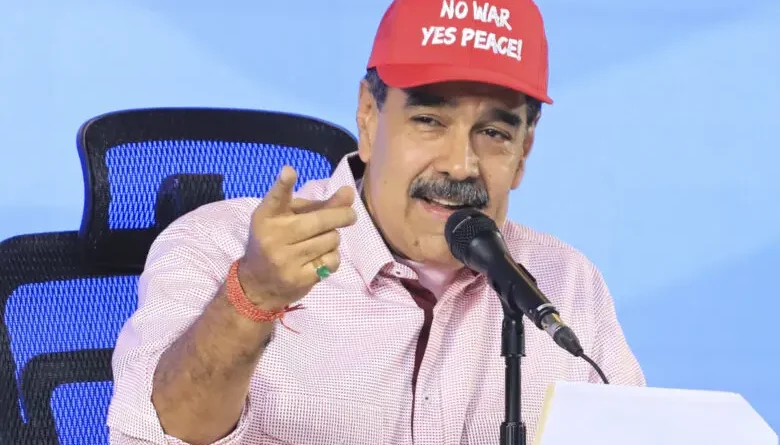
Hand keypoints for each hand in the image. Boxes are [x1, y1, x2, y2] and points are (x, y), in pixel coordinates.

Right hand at [238, 166, 356, 310]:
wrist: (258, 283)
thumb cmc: (277, 241)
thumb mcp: (290, 218)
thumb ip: (319, 205)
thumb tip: (349, 193)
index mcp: (267, 216)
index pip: (276, 198)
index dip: (283, 184)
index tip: (289, 172)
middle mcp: (273, 236)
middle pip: (320, 221)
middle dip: (342, 215)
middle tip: (350, 215)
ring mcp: (285, 260)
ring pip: (330, 240)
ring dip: (334, 238)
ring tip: (323, 240)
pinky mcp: (298, 279)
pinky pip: (332, 260)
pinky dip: (332, 257)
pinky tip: (320, 258)